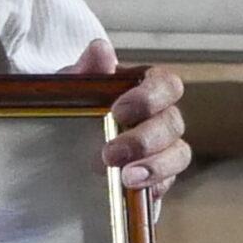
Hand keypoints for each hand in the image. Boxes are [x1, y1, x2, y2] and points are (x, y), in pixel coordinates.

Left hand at [65, 38, 190, 202]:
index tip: (119, 110)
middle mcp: (161, 117)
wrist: (62, 142)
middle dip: (144, 140)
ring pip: (179, 155)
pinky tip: (135, 192)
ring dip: (155, 167)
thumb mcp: (72, 86)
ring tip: (125, 178)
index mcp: (146, 87)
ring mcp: (164, 149)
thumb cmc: (75, 105)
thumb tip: (101, 50)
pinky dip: (154, 187)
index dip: (150, 97)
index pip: (167, 85)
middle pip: (173, 124)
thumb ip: (86, 69)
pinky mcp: (158, 177)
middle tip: (111, 153)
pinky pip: (168, 183)